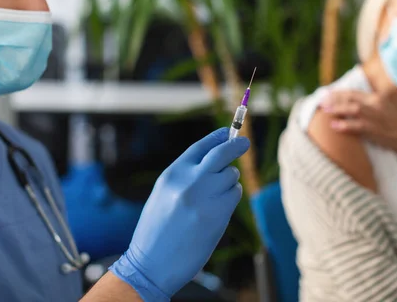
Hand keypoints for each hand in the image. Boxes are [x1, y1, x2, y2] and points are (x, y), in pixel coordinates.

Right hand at [109, 128, 249, 300]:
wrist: (152, 263)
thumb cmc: (157, 230)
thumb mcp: (164, 193)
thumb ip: (186, 175)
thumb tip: (214, 160)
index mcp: (173, 174)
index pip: (200, 147)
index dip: (216, 137)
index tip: (227, 133)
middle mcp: (189, 181)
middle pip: (222, 153)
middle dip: (236, 146)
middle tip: (244, 143)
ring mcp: (204, 197)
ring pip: (231, 176)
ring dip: (229, 183)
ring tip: (214, 199)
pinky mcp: (217, 214)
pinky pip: (234, 196)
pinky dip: (231, 199)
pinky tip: (217, 211)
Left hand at [320, 90, 396, 153]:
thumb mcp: (387, 104)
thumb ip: (373, 100)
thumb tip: (356, 99)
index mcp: (377, 97)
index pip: (354, 93)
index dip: (339, 93)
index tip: (328, 93)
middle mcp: (375, 105)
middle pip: (350, 100)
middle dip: (334, 100)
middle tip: (322, 101)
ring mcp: (374, 117)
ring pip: (351, 111)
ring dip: (337, 110)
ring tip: (325, 111)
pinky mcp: (373, 130)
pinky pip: (356, 127)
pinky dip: (344, 126)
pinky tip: (334, 126)